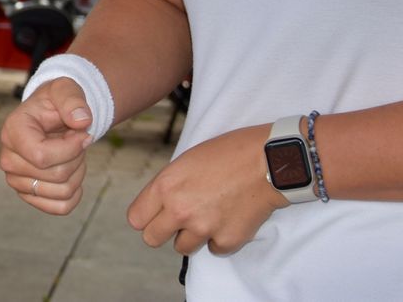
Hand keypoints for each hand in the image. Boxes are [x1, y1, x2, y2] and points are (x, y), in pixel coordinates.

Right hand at [0, 77, 92, 214]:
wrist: (52, 115)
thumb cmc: (56, 101)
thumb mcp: (65, 89)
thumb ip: (73, 100)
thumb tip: (81, 121)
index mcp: (12, 131)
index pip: (41, 156)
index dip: (70, 149)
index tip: (83, 133)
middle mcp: (8, 159)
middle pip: (55, 176)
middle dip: (77, 157)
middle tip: (76, 140)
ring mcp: (16, 180)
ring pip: (61, 192)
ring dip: (78, 173)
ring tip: (73, 153)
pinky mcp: (28, 195)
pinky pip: (60, 207)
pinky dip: (75, 193)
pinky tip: (73, 173)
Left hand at [127, 124, 285, 255]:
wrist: (267, 161)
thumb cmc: (227, 154)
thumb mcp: (186, 162)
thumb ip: (168, 187)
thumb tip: (158, 207)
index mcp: (166, 186)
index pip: (136, 219)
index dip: (145, 216)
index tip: (154, 214)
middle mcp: (180, 210)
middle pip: (152, 239)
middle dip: (164, 230)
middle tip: (180, 219)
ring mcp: (203, 228)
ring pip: (182, 248)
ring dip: (192, 235)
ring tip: (208, 214)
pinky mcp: (226, 241)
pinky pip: (213, 249)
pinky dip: (219, 238)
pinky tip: (229, 217)